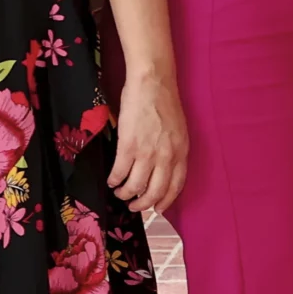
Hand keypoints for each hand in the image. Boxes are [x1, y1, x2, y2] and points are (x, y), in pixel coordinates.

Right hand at [110, 68, 188, 216]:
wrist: (152, 84)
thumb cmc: (164, 103)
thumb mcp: (178, 131)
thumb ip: (173, 151)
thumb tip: (163, 169)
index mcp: (181, 152)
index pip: (176, 185)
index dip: (165, 200)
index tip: (158, 209)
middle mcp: (167, 156)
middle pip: (155, 191)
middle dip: (143, 204)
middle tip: (134, 207)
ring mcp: (147, 153)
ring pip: (135, 186)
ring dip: (125, 194)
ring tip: (120, 194)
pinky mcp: (129, 146)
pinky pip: (120, 172)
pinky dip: (114, 180)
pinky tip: (111, 181)